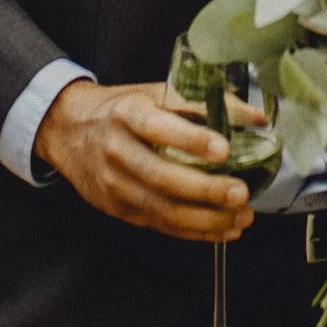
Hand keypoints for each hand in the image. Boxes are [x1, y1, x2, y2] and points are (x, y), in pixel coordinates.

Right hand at [35, 78, 254, 242]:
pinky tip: (223, 230)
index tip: (224, 149)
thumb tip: (257, 117)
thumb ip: (204, 104)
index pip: (158, 128)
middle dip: (206, 190)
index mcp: (128, 114)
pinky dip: (195, 232)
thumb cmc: (121, 109)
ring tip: (241, 217)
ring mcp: (116, 185)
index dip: (192, 140)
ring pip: (163, 210)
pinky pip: (160, 225)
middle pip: (162, 177)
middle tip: (240, 192)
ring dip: (206, 219)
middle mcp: (118, 151)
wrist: (69, 130)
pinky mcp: (119, 209)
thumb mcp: (155, 93)